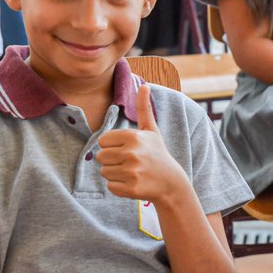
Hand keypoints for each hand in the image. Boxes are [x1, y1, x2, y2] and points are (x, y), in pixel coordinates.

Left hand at [97, 84, 185, 203]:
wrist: (171, 182)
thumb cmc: (157, 153)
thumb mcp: (151, 130)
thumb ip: (144, 108)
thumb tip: (145, 85)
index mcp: (133, 136)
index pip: (102, 141)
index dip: (112, 146)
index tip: (127, 150)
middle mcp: (132, 153)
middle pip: (100, 157)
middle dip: (112, 161)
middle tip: (130, 163)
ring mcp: (132, 172)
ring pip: (104, 172)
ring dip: (115, 174)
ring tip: (132, 172)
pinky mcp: (132, 188)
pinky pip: (111, 187)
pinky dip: (119, 187)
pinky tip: (133, 183)